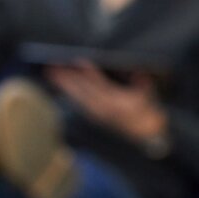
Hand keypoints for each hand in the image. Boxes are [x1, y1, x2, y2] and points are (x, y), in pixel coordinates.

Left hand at [44, 63, 166, 142]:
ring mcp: (97, 113)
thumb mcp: (147, 96)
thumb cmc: (148, 114)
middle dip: (67, 77)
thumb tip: (135, 70)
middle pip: (82, 90)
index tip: (78, 60)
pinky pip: (79, 103)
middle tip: (52, 66)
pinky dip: (70, 93)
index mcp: (117, 103)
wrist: (145, 137)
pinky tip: (62, 87)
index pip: (100, 85)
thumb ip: (141, 82)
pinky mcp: (95, 116)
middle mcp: (103, 109)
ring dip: (63, 84)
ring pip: (77, 96)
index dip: (89, 72)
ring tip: (50, 73)